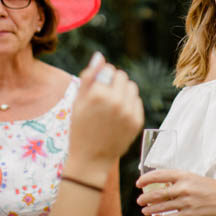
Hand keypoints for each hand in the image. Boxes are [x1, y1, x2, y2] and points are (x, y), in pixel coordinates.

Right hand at [67, 54, 143, 177]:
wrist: (90, 159)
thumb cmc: (80, 128)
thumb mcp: (77, 101)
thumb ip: (88, 76)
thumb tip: (99, 56)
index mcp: (99, 94)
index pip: (110, 70)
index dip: (102, 79)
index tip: (96, 90)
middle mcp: (116, 101)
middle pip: (122, 76)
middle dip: (114, 83)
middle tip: (104, 98)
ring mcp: (129, 112)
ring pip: (132, 87)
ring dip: (123, 92)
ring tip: (111, 105)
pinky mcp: (137, 121)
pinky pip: (137, 101)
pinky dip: (129, 104)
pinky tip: (118, 115)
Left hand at [136, 170, 215, 215]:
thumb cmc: (213, 188)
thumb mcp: (195, 178)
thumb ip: (180, 181)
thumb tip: (166, 186)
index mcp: (184, 176)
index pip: (159, 175)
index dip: (146, 179)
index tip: (139, 182)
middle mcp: (183, 188)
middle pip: (157, 193)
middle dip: (145, 198)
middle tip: (140, 200)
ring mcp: (185, 202)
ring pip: (161, 206)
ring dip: (150, 209)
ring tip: (145, 210)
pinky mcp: (189, 214)